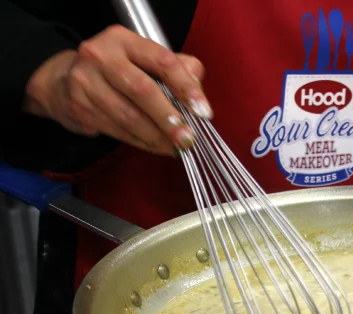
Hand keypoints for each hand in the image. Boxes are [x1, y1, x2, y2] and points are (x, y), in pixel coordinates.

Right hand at [22, 25, 211, 154]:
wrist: (63, 81)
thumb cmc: (117, 71)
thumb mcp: (144, 59)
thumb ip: (177, 68)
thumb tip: (198, 91)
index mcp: (124, 40)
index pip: (163, 61)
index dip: (186, 88)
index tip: (203, 111)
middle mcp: (101, 56)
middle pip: (143, 91)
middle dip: (169, 119)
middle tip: (188, 138)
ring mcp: (86, 82)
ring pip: (129, 116)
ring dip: (157, 137)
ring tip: (176, 147)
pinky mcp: (79, 107)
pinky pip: (117, 130)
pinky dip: (142, 142)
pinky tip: (157, 147)